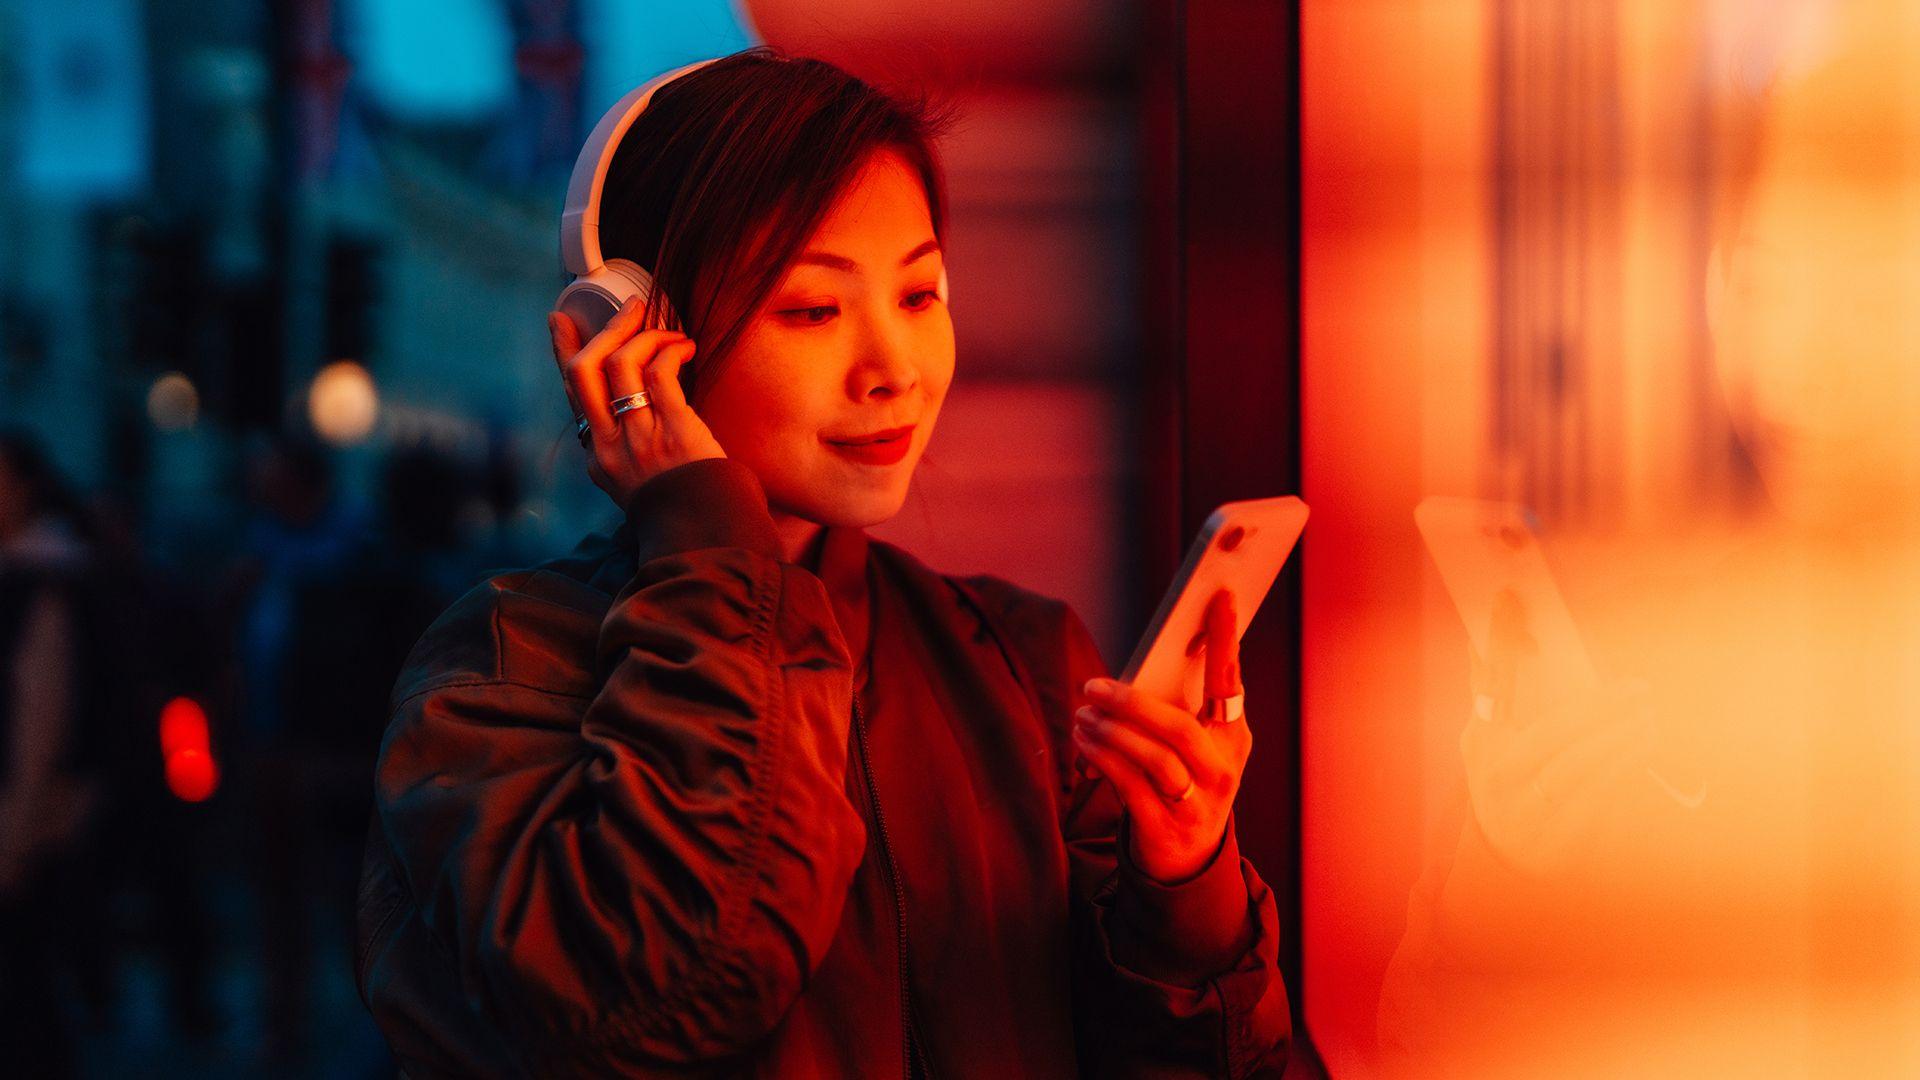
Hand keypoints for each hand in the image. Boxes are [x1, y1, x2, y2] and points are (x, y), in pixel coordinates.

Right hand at [548, 296, 726, 508]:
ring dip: (643, 335)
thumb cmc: (682, 507)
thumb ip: (626, 449)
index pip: (573, 395)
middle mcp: (609, 446)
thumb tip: (631, 404)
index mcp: (598, 458)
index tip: (562, 323)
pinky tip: (685, 347)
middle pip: (584, 372)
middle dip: (603, 330)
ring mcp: (638, 437)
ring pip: (621, 364)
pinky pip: (659, 372)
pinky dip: (670, 351)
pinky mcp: (672, 428)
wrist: (709, 535)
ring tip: (667, 329)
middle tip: (629, 309)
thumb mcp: (636, 484)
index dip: (565, 353)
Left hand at [1072, 589, 1251, 882]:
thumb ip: (1175, 709)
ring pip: (1155, 758)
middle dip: (1132, 703)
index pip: (1231, 683)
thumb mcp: (1194, 748)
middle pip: (1180, 727)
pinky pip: (1130, 786)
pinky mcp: (1166, 827)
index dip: (1226, 640)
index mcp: (1233, 739)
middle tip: (1093, 686)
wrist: (1188, 862)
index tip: (1220, 598)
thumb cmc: (1184, 783)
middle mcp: (1222, 770)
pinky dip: (1103, 760)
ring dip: (1111, 732)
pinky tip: (1084, 743)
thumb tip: (1134, 667)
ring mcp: (1198, 803)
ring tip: (1084, 715)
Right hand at [1460, 589, 1662, 876]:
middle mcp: (1497, 775)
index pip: (1489, 682)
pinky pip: (1600, 793)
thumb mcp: (1489, 741)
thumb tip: (1490, 635)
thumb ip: (1494, 693)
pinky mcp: (1560, 834)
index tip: (1511, 596)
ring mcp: (1527, 808)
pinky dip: (1627, 764)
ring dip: (1621, 736)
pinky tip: (1646, 741)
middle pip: (1551, 733)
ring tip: (1649, 713)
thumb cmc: (1507, 781)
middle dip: (1598, 706)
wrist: (1508, 860)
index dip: (1499, 639)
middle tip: (1637, 688)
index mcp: (1480, 741)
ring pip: (1580, 764)